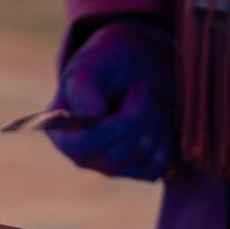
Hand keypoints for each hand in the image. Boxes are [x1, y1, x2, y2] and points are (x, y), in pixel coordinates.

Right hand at [48, 18, 175, 181]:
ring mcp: (112, 166)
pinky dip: (167, 135)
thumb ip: (84, 85)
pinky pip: (159, 163)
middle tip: (142, 85)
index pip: (81, 146)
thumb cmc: (110, 60)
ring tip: (148, 98)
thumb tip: (92, 114)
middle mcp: (84, 156)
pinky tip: (158, 116)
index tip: (137, 88)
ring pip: (143, 154)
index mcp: (63, 132)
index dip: (110, 126)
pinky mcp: (138, 168)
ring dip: (155, 119)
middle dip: (140, 113)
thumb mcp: (93, 61)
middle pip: (118, 153)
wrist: (141, 62)